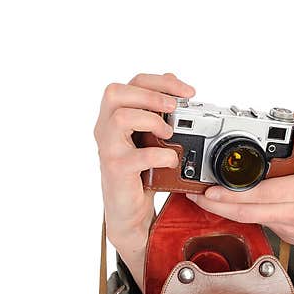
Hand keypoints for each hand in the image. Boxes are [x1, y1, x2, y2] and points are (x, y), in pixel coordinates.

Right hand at [93, 72, 195, 282]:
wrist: (129, 211)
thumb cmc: (139, 172)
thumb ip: (156, 113)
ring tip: (169, 133)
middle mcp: (106, 129)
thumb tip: (174, 85)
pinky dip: (160, 154)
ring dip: (152, 120)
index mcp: (114, 116)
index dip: (161, 82)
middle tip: (174, 108)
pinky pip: (137, 155)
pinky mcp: (116, 170)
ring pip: (121, 118)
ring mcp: (109, 149)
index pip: (132, 83)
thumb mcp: (150, 137)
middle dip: (151, 95)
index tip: (187, 92)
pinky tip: (171, 159)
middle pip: (116, 93)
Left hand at [185, 139, 293, 280]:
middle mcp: (291, 212)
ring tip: (208, 199)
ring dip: (226, 210)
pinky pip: (261, 223)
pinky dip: (246, 214)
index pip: (258, 194)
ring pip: (249, 218)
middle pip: (244, 211)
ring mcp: (287, 227)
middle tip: (196, 196)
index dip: (229, 194)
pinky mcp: (286, 237)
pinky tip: (234, 208)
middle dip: (215, 205)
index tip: (210, 189)